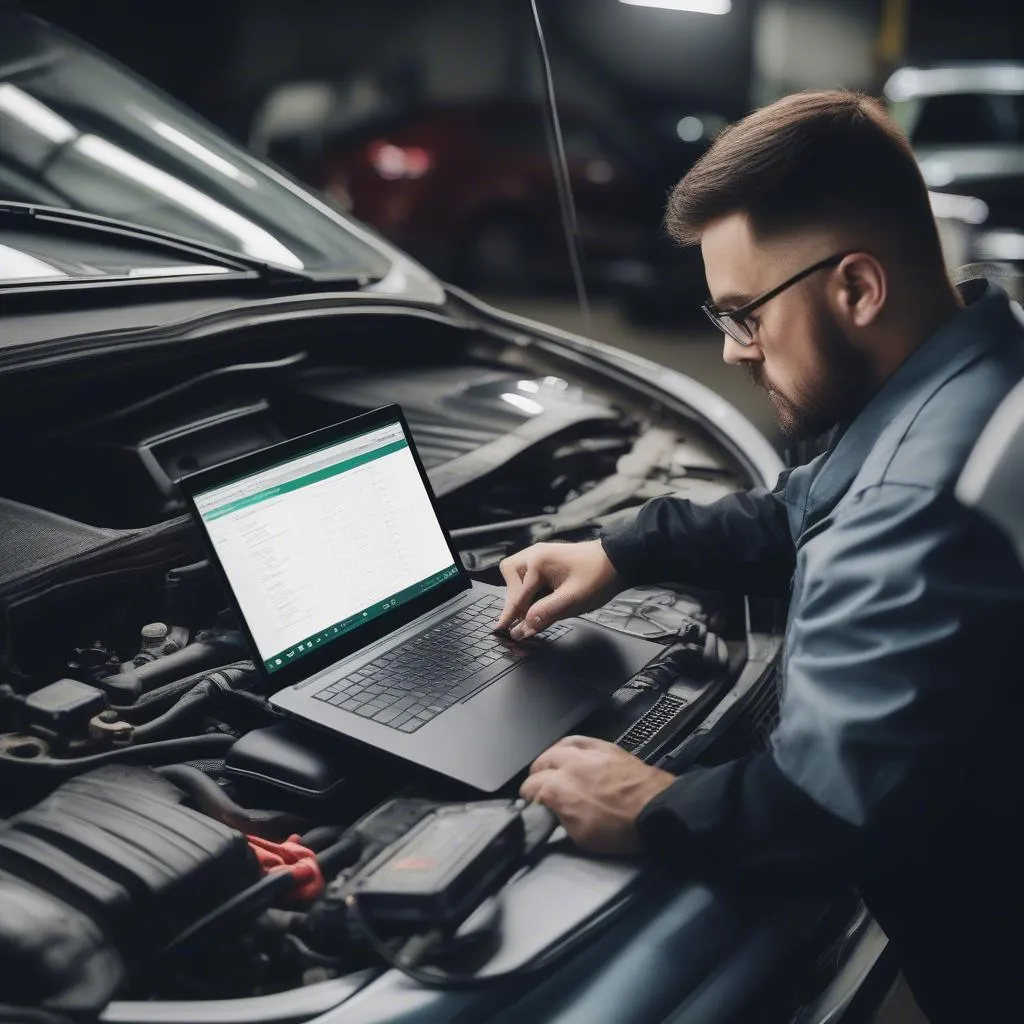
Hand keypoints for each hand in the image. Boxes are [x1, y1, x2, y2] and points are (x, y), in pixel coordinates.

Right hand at [495, 540, 622, 639]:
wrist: (619, 561)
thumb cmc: (599, 576)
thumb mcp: (572, 600)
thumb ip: (545, 614)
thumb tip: (523, 629)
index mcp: (538, 561)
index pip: (518, 594)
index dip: (511, 616)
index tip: (502, 630)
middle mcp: (535, 554)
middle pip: (510, 576)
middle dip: (514, 598)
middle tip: (522, 618)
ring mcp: (541, 556)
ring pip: (518, 575)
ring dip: (522, 594)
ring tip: (533, 611)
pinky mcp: (547, 562)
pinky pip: (530, 576)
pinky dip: (531, 590)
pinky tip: (542, 602)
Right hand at [519, 736, 675, 855]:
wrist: (656, 812)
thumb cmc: (623, 829)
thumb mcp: (580, 838)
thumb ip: (559, 821)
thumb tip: (552, 815)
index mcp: (558, 790)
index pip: (529, 789)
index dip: (529, 800)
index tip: (534, 806)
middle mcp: (569, 765)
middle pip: (539, 764)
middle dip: (537, 779)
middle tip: (542, 791)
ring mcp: (587, 753)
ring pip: (556, 748)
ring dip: (551, 760)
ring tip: (552, 770)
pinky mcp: (605, 747)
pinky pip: (579, 739)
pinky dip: (570, 747)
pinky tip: (570, 752)